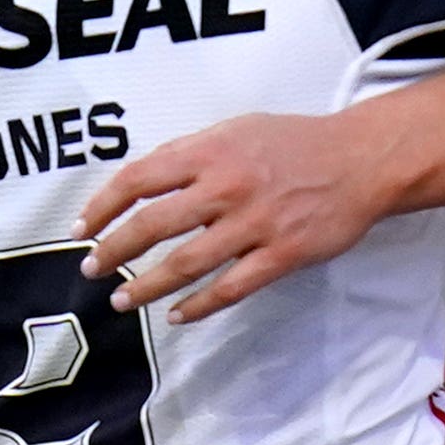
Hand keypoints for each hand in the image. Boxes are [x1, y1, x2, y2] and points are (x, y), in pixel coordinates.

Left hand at [80, 105, 409, 319]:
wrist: (360, 160)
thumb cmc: (295, 143)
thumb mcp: (237, 128)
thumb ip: (191, 153)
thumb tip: (144, 180)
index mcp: (211, 152)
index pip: (139, 179)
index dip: (104, 205)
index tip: (84, 227)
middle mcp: (227, 187)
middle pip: (154, 225)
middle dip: (115, 250)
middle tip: (91, 268)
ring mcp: (255, 224)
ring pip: (187, 262)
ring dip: (148, 286)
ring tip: (122, 301)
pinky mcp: (282, 254)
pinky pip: (231, 287)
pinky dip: (200, 305)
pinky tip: (177, 315)